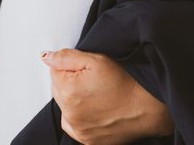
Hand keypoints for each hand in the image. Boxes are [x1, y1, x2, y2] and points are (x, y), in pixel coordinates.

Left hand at [41, 48, 173, 144]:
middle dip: (70, 83)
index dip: (71, 67)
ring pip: (64, 107)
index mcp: (67, 91)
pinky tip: (92, 110)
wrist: (147, 106)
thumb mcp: (95, 60)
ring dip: (73, 100)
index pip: (54, 71)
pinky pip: (72, 126)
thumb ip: (66, 57)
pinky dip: (78, 117)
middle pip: (58, 90)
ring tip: (94, 96)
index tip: (87, 70)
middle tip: (94, 82)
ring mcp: (78, 129)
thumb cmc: (125, 82)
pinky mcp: (87, 140)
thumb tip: (46, 57)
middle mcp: (69, 113)